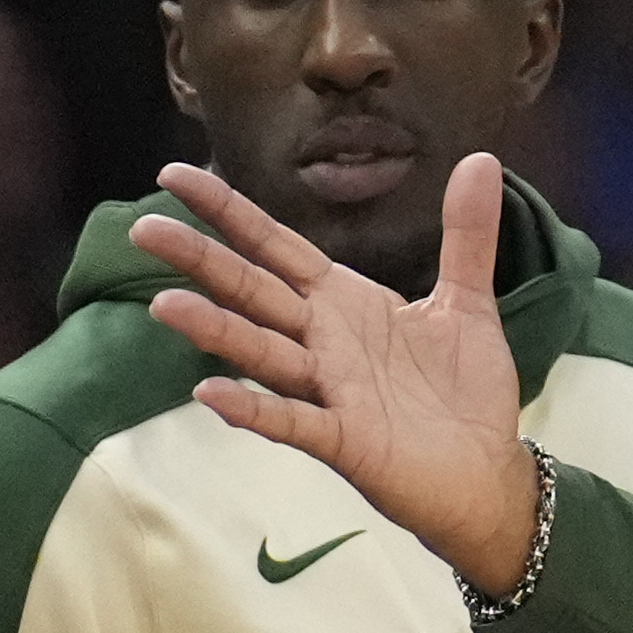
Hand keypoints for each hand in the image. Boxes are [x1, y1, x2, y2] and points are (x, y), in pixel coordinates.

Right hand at [127, 154, 540, 591]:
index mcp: (343, 303)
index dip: (229, 212)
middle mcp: (324, 343)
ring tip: (164, 305)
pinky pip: (292, 422)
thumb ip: (466, 236)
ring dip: (216, 331)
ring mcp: (329, 393)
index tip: (173, 176)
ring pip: (263, 353)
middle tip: (143, 230)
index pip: (275, 248)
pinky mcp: (345, 442)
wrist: (489, 473)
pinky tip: (210, 394)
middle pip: (251, 292)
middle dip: (201, 261)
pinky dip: (254, 409)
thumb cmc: (466, 392)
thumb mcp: (467, 303)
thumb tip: (481, 159)